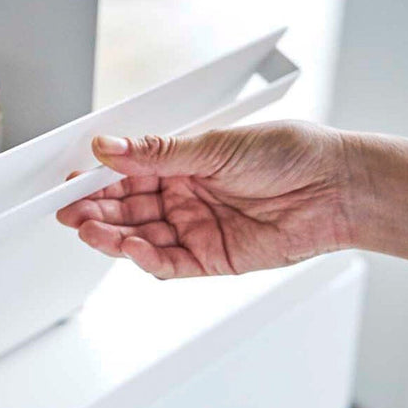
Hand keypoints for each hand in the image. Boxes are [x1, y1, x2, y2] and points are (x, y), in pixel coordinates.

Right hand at [55, 121, 355, 278]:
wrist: (338, 188)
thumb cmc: (291, 154)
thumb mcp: (215, 144)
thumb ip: (157, 153)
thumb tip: (109, 146)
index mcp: (183, 162)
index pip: (128, 172)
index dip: (98, 178)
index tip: (71, 179)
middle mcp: (185, 195)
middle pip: (127, 207)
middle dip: (95, 210)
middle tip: (68, 211)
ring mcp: (196, 228)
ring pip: (140, 236)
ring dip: (112, 235)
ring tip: (88, 230)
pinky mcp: (212, 258)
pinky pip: (168, 262)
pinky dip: (146, 258)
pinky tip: (130, 247)